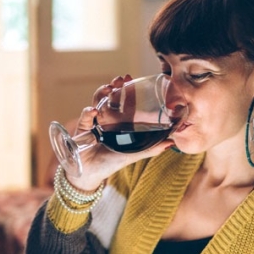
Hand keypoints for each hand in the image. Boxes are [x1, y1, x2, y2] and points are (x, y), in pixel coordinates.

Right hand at [66, 75, 174, 190]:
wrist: (90, 174)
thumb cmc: (111, 162)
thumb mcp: (133, 154)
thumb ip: (151, 149)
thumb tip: (171, 143)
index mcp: (118, 122)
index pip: (122, 101)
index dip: (125, 90)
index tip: (129, 79)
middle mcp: (105, 119)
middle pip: (108, 98)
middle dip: (113, 87)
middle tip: (118, 80)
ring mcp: (93, 122)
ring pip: (96, 103)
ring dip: (100, 94)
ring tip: (107, 89)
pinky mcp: (82, 129)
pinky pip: (85, 119)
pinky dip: (88, 113)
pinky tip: (93, 111)